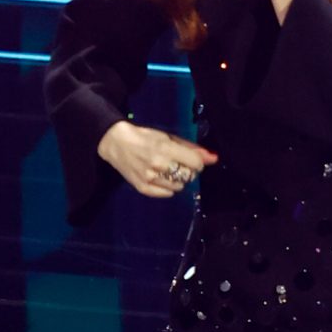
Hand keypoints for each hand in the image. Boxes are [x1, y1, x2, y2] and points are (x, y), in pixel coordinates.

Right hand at [98, 121, 216, 198]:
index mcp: (166, 149)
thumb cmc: (146, 137)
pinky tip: (162, 179)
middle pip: (189, 176)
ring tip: (168, 171)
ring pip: (179, 187)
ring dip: (178, 180)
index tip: (191, 159)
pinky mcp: (142, 188)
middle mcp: (158, 165)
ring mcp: (149, 178)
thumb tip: (213, 158)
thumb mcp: (169, 138)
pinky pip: (166, 194)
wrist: (117, 143)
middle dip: (189, 171)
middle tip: (179, 164)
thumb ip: (191, 148)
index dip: (197, 162)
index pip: (196, 164)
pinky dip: (168, 188)